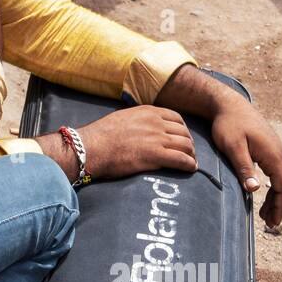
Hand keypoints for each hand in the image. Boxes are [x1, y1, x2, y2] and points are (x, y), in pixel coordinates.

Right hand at [78, 106, 197, 179]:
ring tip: (190, 162)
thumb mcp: (122, 117)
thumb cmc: (100, 135)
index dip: (182, 130)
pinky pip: (181, 159)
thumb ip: (137, 120)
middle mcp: (155, 123)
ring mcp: (156, 138)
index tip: (182, 139)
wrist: (91, 147)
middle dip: (189, 143)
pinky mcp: (155, 155)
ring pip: (185, 145)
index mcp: (147, 112)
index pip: (176, 118)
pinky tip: (190, 169)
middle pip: (183, 132)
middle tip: (188, 153)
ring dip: (191, 155)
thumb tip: (142, 128)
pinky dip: (189, 165)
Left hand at [208, 99, 281, 230]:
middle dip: (279, 206)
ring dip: (275, 198)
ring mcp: (276, 150)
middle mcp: (280, 153)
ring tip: (265, 214)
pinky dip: (272, 186)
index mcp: (274, 155)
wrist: (229, 104)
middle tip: (269, 224)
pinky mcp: (269, 148)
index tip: (273, 223)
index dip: (280, 207)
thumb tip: (255, 190)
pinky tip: (261, 192)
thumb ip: (245, 168)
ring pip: (281, 179)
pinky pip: (276, 172)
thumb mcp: (233, 147)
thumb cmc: (229, 124)